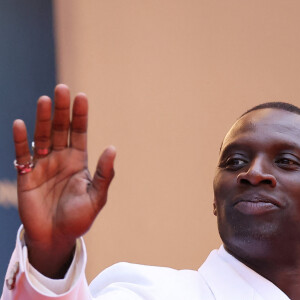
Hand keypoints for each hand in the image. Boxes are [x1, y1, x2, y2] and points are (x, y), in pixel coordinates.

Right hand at [13, 84, 115, 277]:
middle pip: (61, 129)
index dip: (80, 115)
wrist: (56, 238)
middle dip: (62, 110)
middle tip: (62, 89)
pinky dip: (21, 141)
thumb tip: (113, 148)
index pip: (79, 132)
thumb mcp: (96, 197)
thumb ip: (103, 174)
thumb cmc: (78, 219)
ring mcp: (42, 165)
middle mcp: (60, 158)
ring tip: (45, 101)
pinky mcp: (26, 176)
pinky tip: (20, 125)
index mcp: (78, 161)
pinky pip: (22, 155)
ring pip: (42, 137)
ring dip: (43, 120)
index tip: (81, 96)